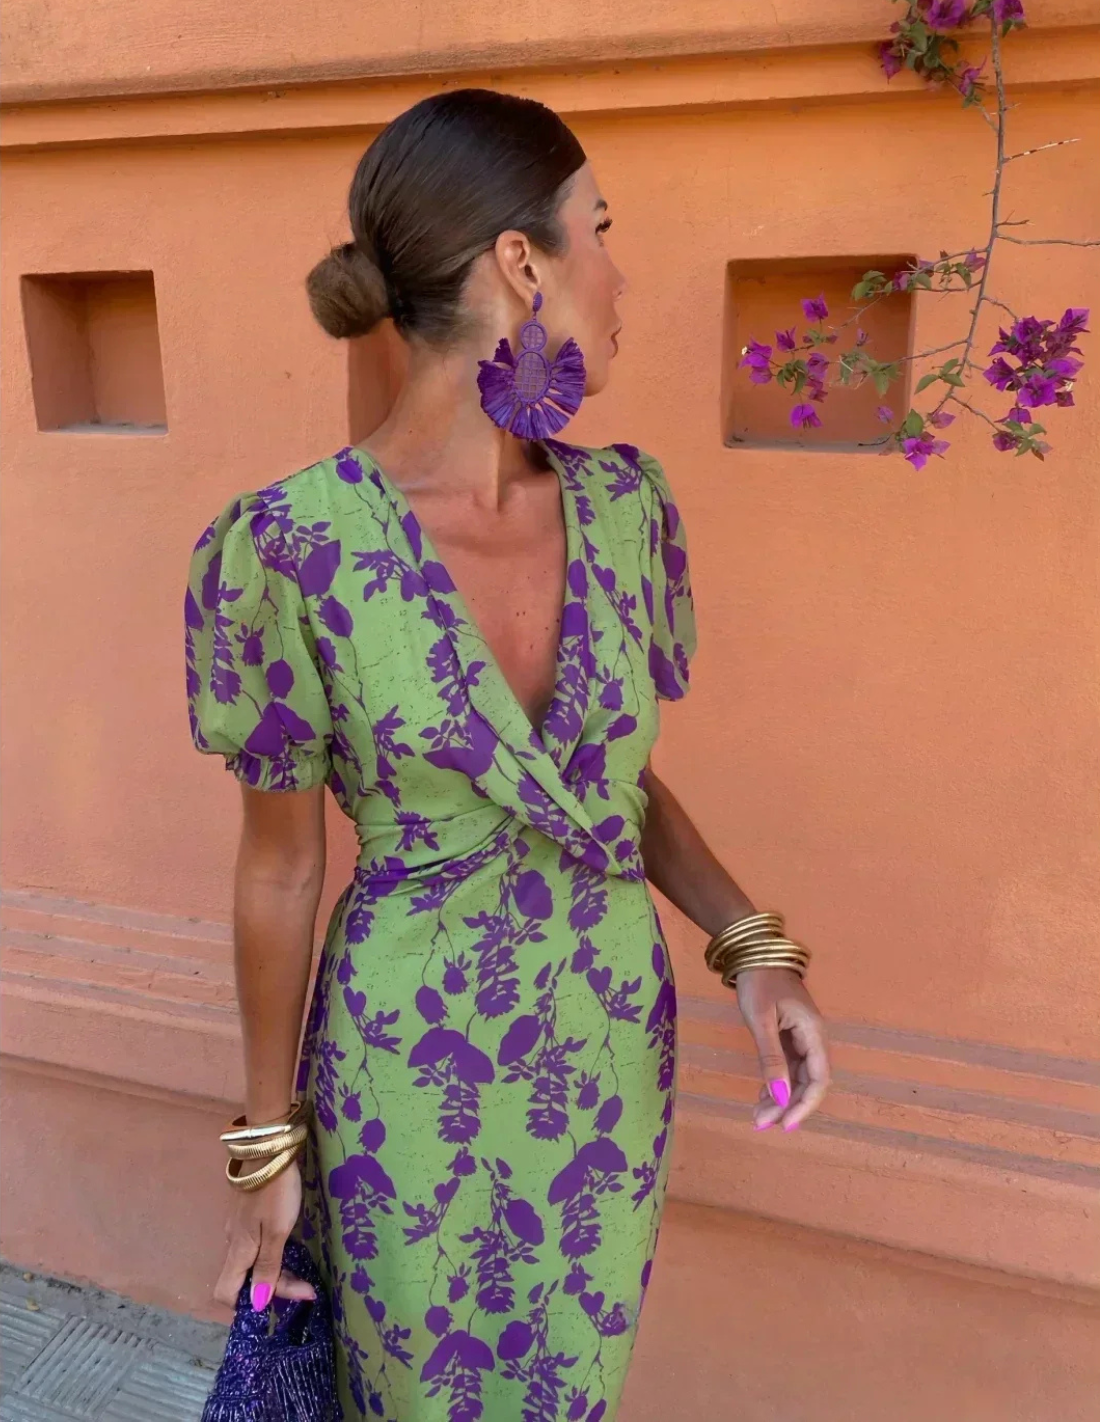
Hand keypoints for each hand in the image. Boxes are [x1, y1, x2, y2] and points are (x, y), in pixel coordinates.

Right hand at [214, 1162, 315, 1311]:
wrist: (269, 1148)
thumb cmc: (275, 1191)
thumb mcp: (277, 1231)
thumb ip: (267, 1266)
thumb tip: (256, 1304)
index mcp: (238, 1250)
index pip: (226, 1293)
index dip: (248, 1306)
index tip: (282, 1303)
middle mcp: (233, 1242)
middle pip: (244, 1280)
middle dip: (273, 1290)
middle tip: (307, 1288)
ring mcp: (240, 1227)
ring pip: (252, 1263)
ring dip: (275, 1274)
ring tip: (303, 1273)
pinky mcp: (248, 1214)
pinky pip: (256, 1246)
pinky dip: (273, 1255)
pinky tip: (290, 1249)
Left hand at [737, 968, 829, 1132]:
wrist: (754, 952)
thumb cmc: (759, 982)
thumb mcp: (761, 1021)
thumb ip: (771, 1060)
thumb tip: (780, 1098)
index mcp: (814, 1033)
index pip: (818, 1080)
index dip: (805, 1105)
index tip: (785, 1125)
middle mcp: (813, 1038)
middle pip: (808, 1082)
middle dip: (788, 1105)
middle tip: (762, 1123)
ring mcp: (801, 1038)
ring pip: (796, 1077)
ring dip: (781, 1098)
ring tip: (758, 1116)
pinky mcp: (788, 1036)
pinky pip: (787, 1067)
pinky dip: (776, 1083)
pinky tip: (762, 1097)